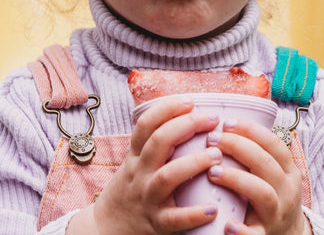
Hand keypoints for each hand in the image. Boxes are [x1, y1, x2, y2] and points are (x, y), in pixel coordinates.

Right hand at [69, 96, 221, 234]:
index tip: (190, 101)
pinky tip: (212, 209)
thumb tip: (188, 115)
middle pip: (159, 142)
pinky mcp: (156, 224)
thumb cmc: (130, 188)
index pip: (146, 124)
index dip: (167, 109)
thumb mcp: (135, 161)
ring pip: (167, 176)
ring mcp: (147, 197)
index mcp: (136, 155)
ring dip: (194, 163)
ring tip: (217, 155)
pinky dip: (194, 214)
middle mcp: (140, 172)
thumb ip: (155, 142)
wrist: (106, 229)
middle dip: (187, 126)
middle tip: (212, 120)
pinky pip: (175, 219)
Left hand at [206, 119, 311, 234]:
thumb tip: (226, 122)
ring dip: (236, 178)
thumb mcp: (274, 172)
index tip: (226, 123)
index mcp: (288, 171)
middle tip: (212, 140)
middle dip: (237, 147)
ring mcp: (277, 214)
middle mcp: (286, 190)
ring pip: (262, 193)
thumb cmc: (272, 196)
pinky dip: (242, 230)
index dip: (250, 130)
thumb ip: (257, 152)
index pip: (274, 144)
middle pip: (265, 163)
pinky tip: (226, 224)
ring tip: (212, 171)